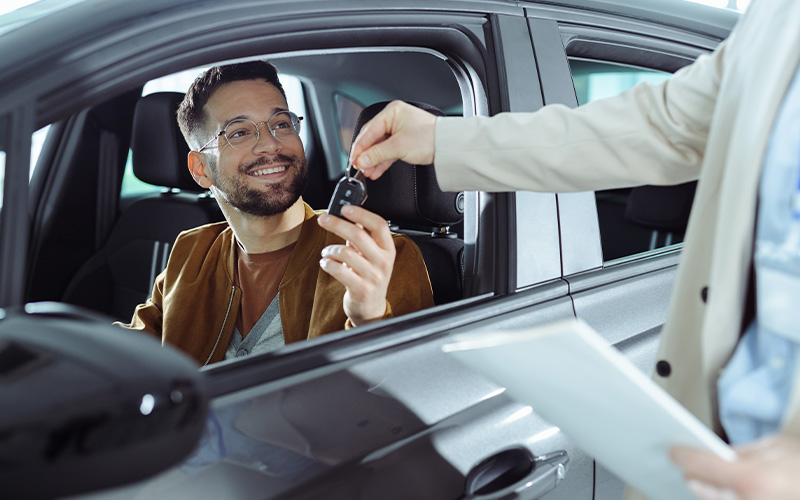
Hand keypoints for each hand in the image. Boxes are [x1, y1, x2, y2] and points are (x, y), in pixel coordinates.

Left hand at [317, 205, 394, 325]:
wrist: (371, 308)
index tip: (345, 208)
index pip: (379, 225)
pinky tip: (326, 263)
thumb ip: (363, 236)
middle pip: (359, 235)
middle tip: (324, 220)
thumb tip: (351, 215)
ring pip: (346, 253)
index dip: (362, 214)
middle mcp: (383, 262)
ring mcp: (373, 276)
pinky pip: (339, 270)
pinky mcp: (361, 289)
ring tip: (327, 252)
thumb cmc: (369, 277)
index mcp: (388, 249)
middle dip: (337, 224)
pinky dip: (327, 264)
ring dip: (330, 249)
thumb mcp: (371, 255)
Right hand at [349, 100, 436, 179]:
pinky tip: (375, 171)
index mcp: (392, 112)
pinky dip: (382, 161)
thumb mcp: (399, 147)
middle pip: (373, 138)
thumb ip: (377, 154)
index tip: (353, 159)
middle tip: (358, 166)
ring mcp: (400, 130)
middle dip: (366, 155)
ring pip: (381, 146)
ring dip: (373, 160)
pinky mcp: (404, 141)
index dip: (359, 147)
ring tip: (367, 172)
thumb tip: (362, 160)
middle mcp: (395, 119)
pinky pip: (389, 151)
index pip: (369, 130)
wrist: (448, 147)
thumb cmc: (429, 139)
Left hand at [671, 435, 799, 499]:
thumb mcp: (778, 448)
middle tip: (687, 467)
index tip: (675, 451)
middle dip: (696, 477)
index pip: (700, 465)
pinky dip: (724, 496)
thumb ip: (742, 453)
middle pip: (703, 491)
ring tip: (703, 480)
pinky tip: (722, 489)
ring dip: (710, 492)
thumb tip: (713, 454)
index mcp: (753, 479)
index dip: (683, 455)